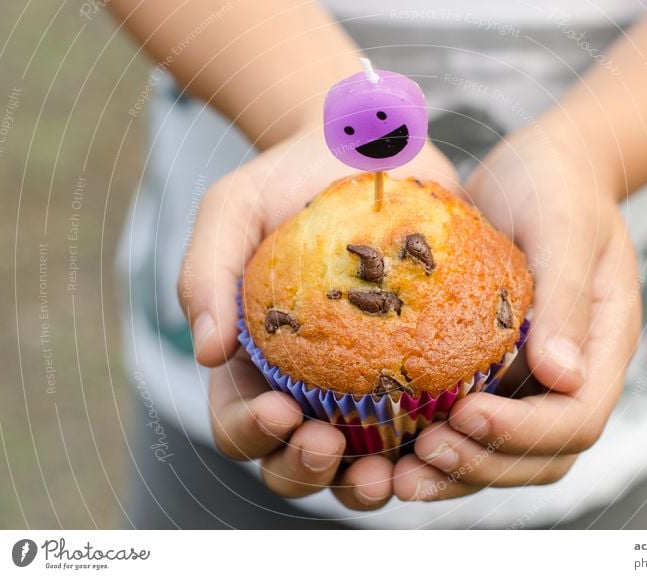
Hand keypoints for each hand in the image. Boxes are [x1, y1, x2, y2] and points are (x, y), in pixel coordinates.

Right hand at [179, 125, 459, 510]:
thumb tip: (205, 353)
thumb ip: (205, 274)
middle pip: (292, 462)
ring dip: (363, 485)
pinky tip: (442, 438)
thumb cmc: (289, 181)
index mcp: (253, 364)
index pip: (239, 422)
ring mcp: (363, 387)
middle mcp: (305, 387)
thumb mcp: (233, 211)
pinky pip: (420, 427)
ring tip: (386, 474)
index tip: (282, 410)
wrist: (366, 150)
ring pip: (357, 464)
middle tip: (327, 446)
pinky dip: (424, 448)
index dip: (252, 432)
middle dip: (304, 471)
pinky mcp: (415, 371)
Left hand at [393, 125, 641, 500]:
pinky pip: (466, 422)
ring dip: (453, 472)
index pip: (576, 420)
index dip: (524, 434)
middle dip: (482, 466)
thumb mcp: (565, 226)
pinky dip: (432, 441)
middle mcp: (569, 376)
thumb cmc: (556, 185)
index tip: (466, 417)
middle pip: (540, 456)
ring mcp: (529, 377)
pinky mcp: (490, 370)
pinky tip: (387, 445)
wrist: (535, 169)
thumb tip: (565, 379)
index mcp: (602, 348)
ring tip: (398, 475)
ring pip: (501, 452)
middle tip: (420, 460)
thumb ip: (567, 297)